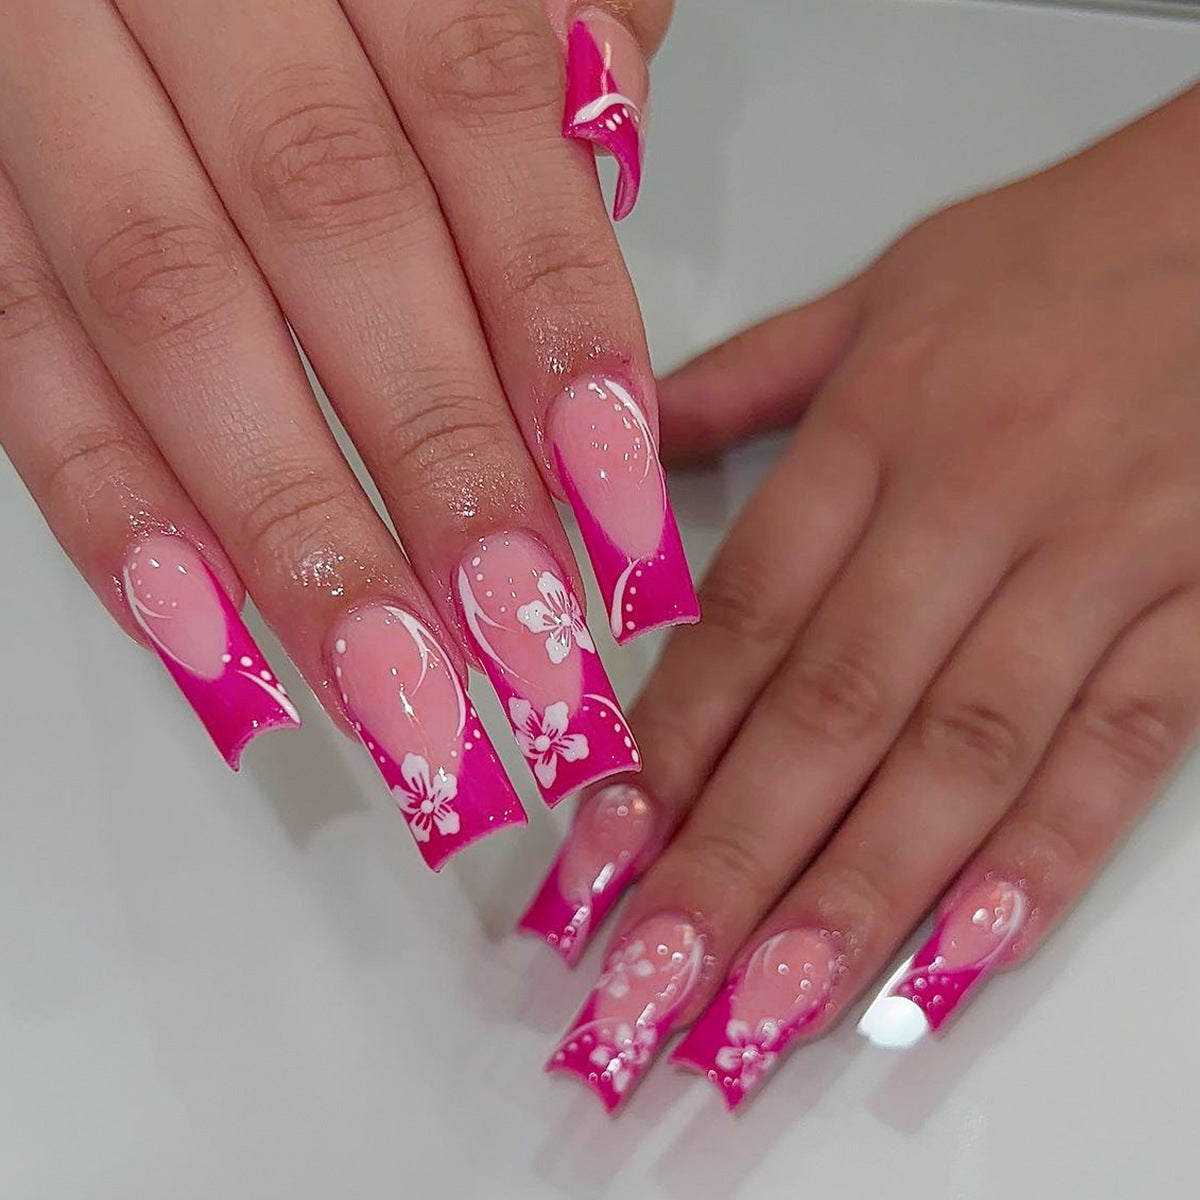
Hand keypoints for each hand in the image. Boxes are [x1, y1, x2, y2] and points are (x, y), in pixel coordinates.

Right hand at [0, 0, 692, 870]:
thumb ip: (541, 14)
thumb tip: (607, 142)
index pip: (481, 122)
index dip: (558, 325)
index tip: (622, 513)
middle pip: (334, 235)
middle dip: (442, 469)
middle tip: (527, 648)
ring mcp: (46, 77)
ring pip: (170, 312)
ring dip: (292, 533)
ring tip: (398, 695)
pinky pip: (20, 350)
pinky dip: (112, 503)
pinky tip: (210, 636)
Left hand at [523, 80, 1199, 1108]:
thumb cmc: (1062, 257)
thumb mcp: (881, 291)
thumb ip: (742, 383)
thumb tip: (616, 462)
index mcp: (879, 426)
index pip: (748, 617)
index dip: (670, 748)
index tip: (602, 856)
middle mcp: (975, 501)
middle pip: (834, 708)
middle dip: (735, 858)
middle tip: (653, 980)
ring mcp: (1101, 561)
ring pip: (964, 751)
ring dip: (862, 891)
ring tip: (770, 1005)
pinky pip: (1122, 746)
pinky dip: (1044, 854)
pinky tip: (960, 953)